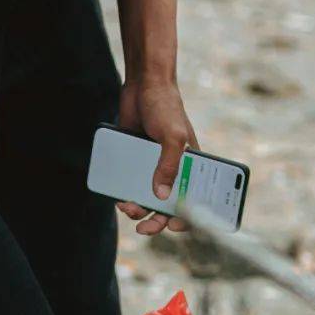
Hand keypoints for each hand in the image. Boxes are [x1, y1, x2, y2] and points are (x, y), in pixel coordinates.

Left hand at [118, 78, 197, 236]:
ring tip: (126, 207)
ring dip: (138, 210)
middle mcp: (175, 170)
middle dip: (156, 221)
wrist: (142, 86)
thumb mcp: (173, 136)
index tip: (174, 225)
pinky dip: (126, 195)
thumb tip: (161, 196)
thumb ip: (168, 166)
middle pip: (169, 206)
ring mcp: (154, 167)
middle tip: (143, 228)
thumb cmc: (166, 107)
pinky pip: (131, 185)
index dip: (189, 217)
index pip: (196, 200)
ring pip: (148, 200)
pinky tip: (118, 197)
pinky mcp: (136, 161)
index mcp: (194, 166)